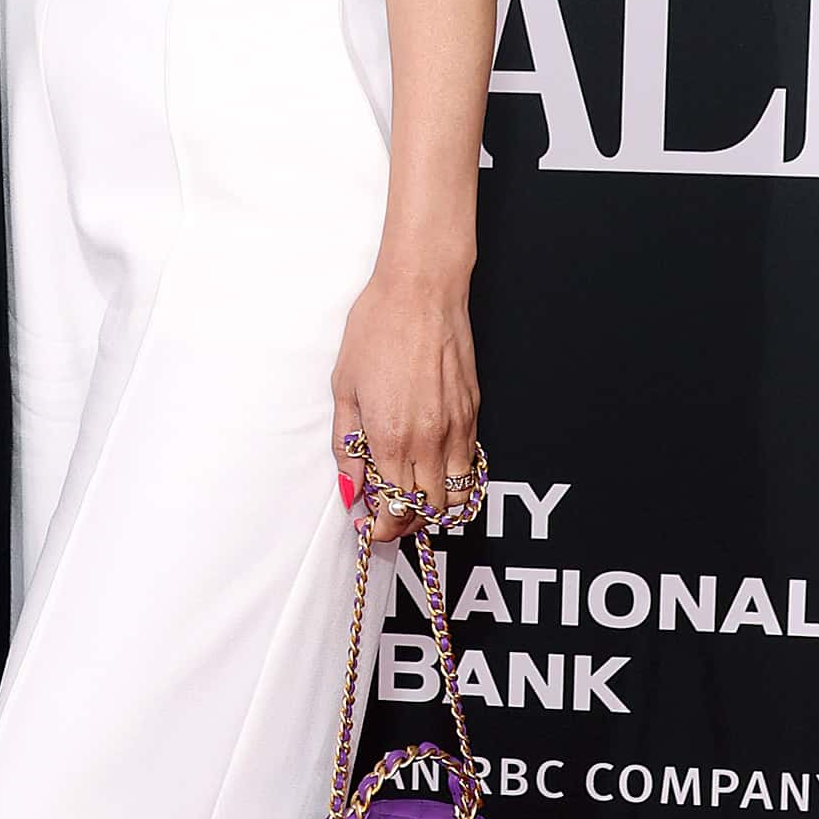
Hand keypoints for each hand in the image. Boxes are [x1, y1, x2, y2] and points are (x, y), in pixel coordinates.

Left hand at [332, 273, 478, 544]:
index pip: (393, 507)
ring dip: (431, 506)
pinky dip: (451, 480)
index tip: (367, 526)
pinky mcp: (473, 413)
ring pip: (454, 495)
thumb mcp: (344, 388)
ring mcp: (457, 427)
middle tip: (383, 514)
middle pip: (426, 510)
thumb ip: (347, 445)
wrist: (422, 291)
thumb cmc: (378, 329)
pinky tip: (430, 468)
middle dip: (403, 523)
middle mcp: (430, 439)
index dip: (379, 527)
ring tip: (408, 494)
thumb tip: (351, 487)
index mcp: (392, 437)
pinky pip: (468, 466)